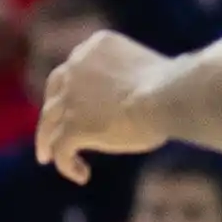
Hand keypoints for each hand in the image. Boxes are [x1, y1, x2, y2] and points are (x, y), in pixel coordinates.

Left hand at [36, 30, 170, 183]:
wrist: (170, 95)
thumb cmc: (175, 83)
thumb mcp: (149, 67)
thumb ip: (132, 77)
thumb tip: (144, 96)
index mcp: (96, 46)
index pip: (74, 66)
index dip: (72, 86)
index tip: (76, 101)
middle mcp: (75, 67)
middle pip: (54, 93)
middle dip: (52, 112)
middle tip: (52, 129)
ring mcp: (69, 98)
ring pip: (48, 124)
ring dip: (46, 142)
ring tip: (47, 158)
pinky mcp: (71, 127)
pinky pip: (62, 151)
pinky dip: (67, 165)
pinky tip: (83, 175)